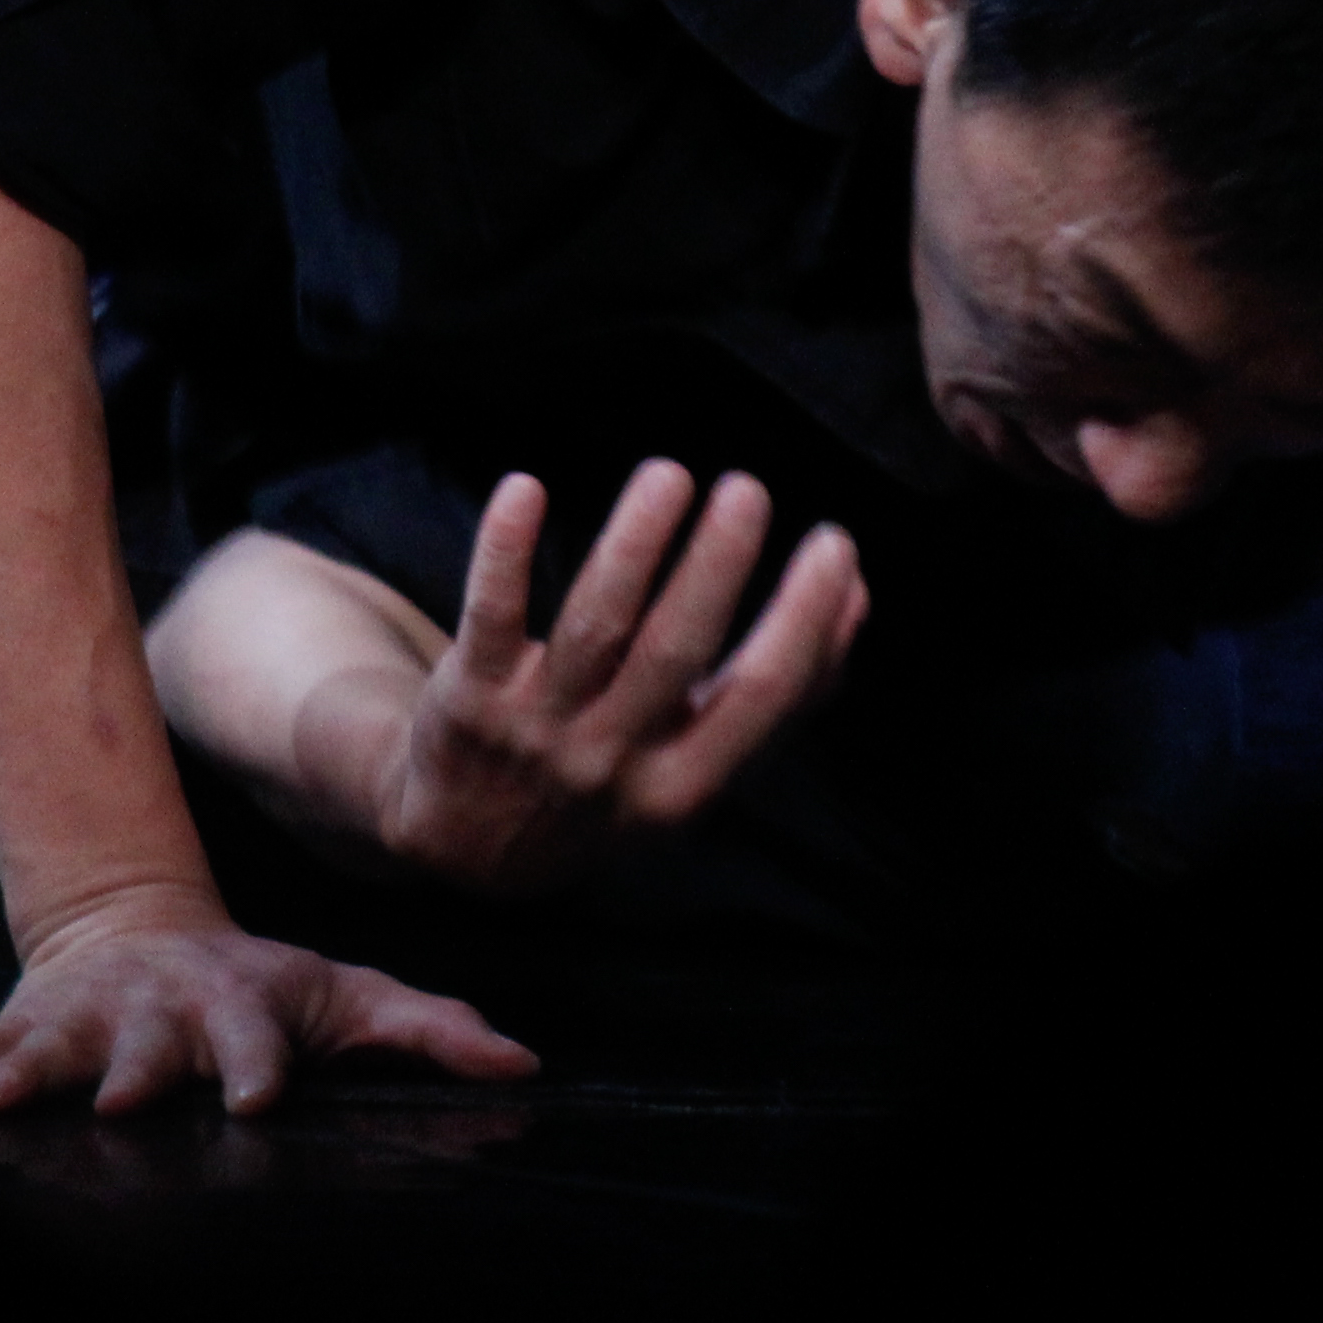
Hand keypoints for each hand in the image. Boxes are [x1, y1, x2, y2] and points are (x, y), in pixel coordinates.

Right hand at [0, 894, 538, 1116]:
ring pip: (56, 1049)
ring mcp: (91, 1020)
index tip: (258, 1099)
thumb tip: (525, 1064)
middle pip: (147, 1050)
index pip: (252, 1042)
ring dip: (27, 1074)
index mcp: (237, 1012)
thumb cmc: (265, 986)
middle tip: (124, 1103)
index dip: (256, 1067)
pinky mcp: (32, 1025)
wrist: (143, 930)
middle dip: (136, 1075)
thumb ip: (431, 1030)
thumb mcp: (349, 996)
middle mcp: (160, 1016)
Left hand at [369, 463, 868, 894]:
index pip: (758, 699)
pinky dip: (505, 552)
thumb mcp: (698, 764)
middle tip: (747, 489)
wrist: (469, 847)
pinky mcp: (468, 695)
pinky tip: (525, 488)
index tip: (833, 544)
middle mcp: (609, 761)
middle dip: (715, 569)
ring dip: (634, 546)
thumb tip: (854, 592)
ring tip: (670, 476)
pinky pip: (490, 615)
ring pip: (592, 627)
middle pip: (672, 653)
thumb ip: (782, 691)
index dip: (803, 622)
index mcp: (681, 786)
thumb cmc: (614, 782)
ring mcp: (534, 729)